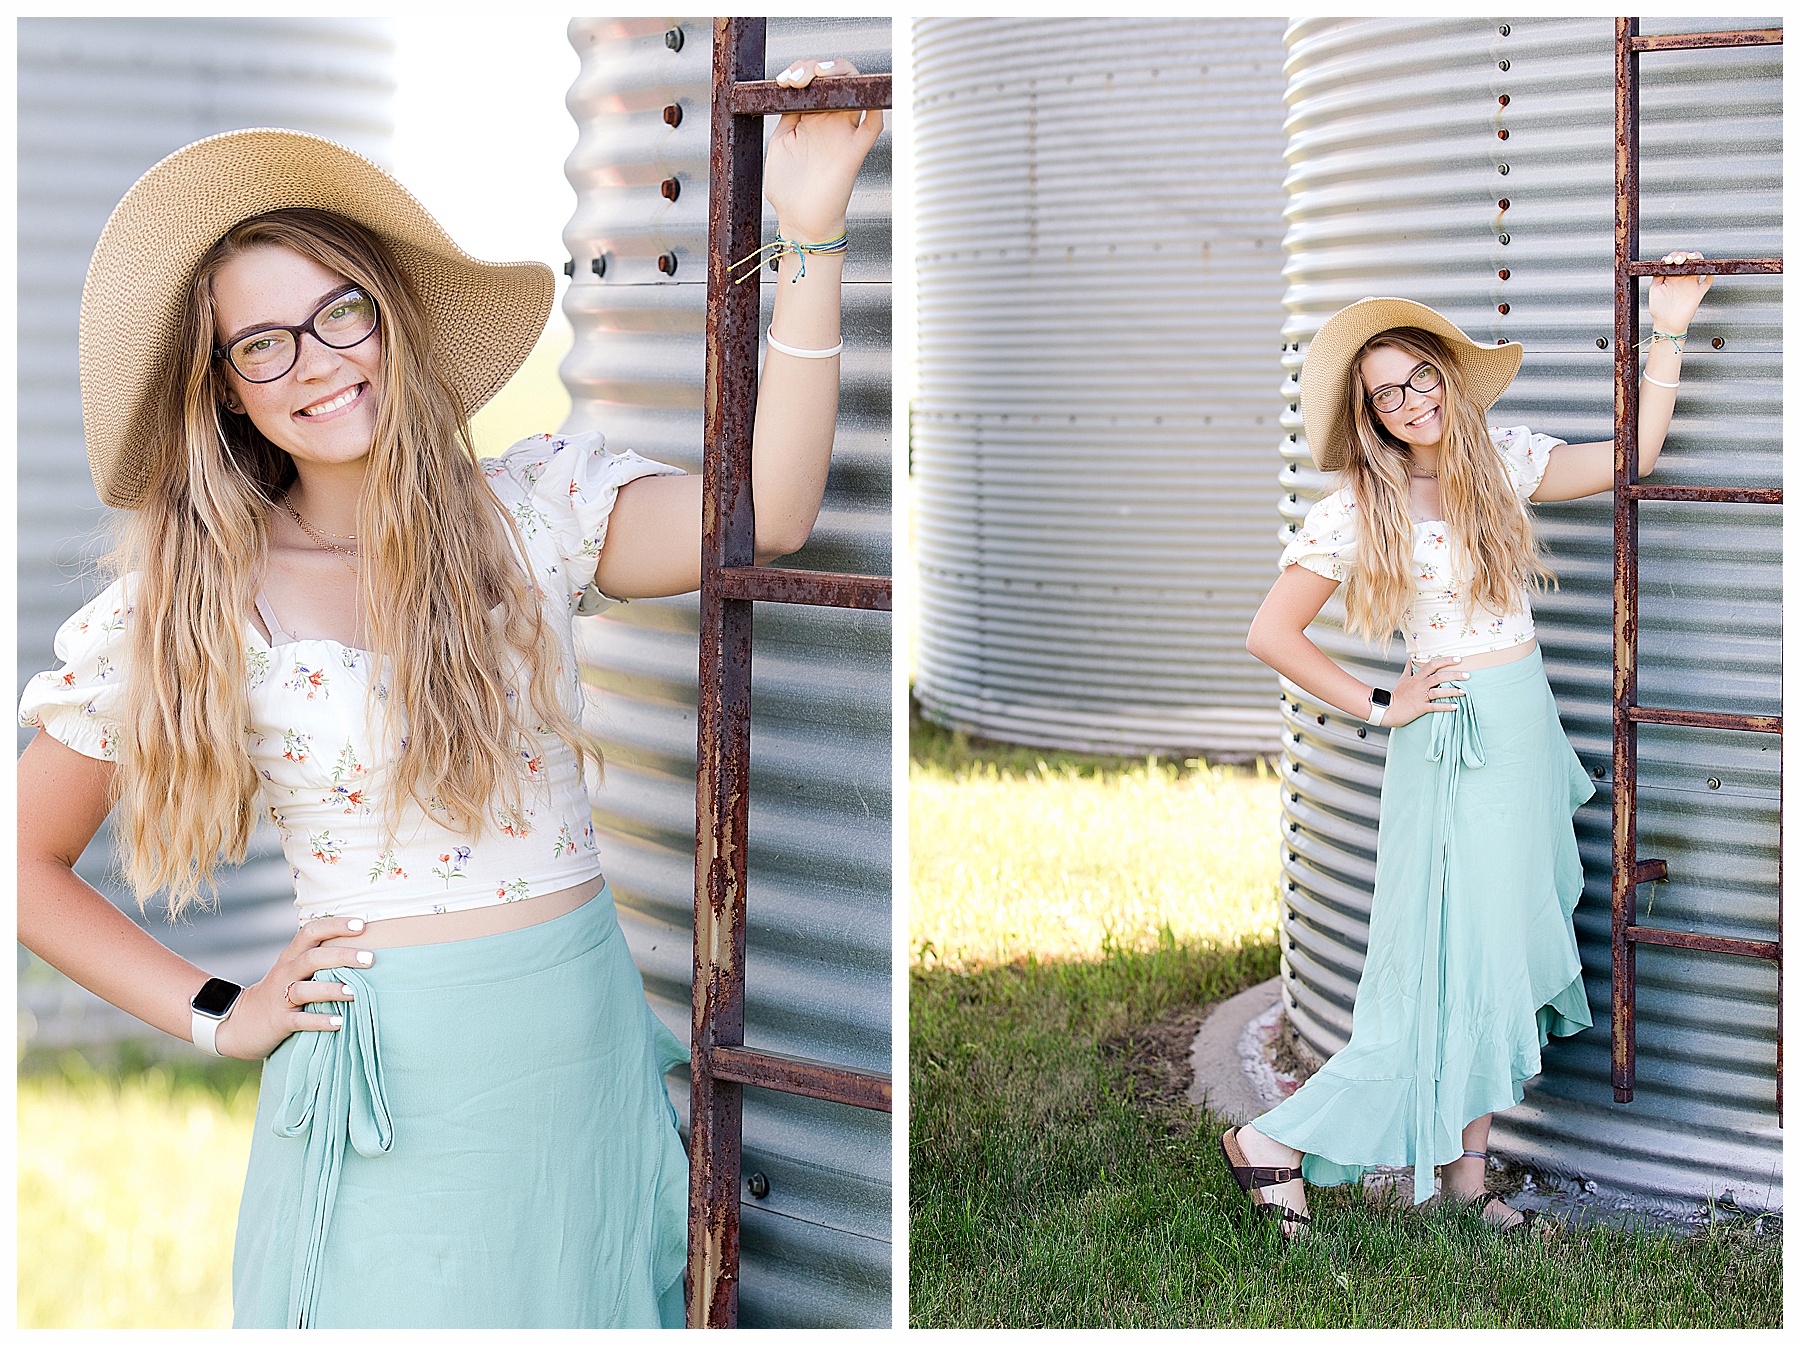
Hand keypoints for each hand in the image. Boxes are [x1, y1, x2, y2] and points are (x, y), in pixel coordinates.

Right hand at [211, 916, 373, 1059]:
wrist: (239, 1024)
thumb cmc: (280, 993)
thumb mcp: (294, 971)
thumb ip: (320, 958)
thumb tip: (363, 946)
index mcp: (291, 956)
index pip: (311, 931)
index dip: (335, 926)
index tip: (362, 925)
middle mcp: (285, 973)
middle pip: (312, 958)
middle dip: (342, 956)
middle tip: (370, 959)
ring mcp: (280, 998)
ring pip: (304, 990)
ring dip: (331, 990)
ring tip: (355, 992)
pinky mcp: (279, 1022)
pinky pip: (300, 1020)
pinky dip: (319, 1021)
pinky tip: (339, 1022)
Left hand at [764, 58, 883, 242]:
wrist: (799, 221)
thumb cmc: (788, 190)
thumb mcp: (780, 143)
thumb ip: (787, 117)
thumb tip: (788, 91)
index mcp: (811, 120)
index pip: (815, 82)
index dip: (801, 70)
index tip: (783, 82)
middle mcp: (829, 123)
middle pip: (836, 79)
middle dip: (815, 67)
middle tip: (797, 79)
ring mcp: (843, 135)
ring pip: (856, 91)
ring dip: (841, 73)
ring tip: (818, 75)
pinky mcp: (854, 152)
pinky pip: (873, 124)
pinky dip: (875, 105)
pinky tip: (861, 92)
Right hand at [1382, 656, 1466, 727]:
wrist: (1387, 709)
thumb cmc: (1397, 695)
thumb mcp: (1403, 679)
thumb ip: (1410, 668)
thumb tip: (1412, 658)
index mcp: (1417, 677)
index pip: (1432, 664)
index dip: (1445, 660)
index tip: (1458, 659)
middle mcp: (1419, 685)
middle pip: (1439, 676)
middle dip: (1454, 674)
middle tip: (1467, 675)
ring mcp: (1420, 696)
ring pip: (1438, 692)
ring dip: (1452, 691)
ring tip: (1464, 691)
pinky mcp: (1420, 708)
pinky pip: (1435, 707)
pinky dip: (1445, 707)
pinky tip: (1455, 706)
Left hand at [1647, 249, 1712, 333]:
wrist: (1666, 324)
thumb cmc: (1659, 309)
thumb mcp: (1654, 290)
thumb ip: (1657, 277)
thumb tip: (1658, 265)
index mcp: (1672, 277)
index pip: (1676, 260)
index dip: (1673, 256)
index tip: (1667, 260)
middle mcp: (1682, 279)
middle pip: (1688, 260)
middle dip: (1683, 255)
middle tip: (1677, 260)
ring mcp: (1691, 284)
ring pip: (1699, 266)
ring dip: (1697, 258)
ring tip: (1690, 258)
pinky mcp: (1699, 292)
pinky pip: (1708, 281)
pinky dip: (1710, 274)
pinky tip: (1707, 269)